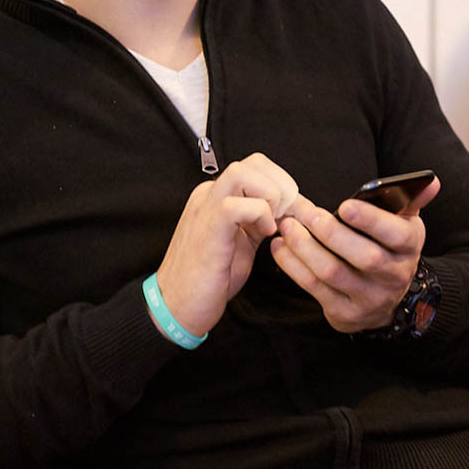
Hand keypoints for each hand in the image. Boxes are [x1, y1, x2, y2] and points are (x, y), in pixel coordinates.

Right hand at [154, 154, 306, 338]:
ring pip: (242, 172)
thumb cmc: (210, 279)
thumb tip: (291, 210)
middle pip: (252, 162)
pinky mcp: (208, 228)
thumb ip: (261, 221)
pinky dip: (260, 215)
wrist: (177, 306)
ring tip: (273, 222)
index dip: (281, 183)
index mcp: (217, 197)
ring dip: (270, 195)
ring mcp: (206, 208)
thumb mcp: (243, 242)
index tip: (290, 212)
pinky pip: (236, 204)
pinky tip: (264, 235)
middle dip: (281, 184)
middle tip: (286, 215)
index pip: (256, 167)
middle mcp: (209, 195)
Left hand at [270, 176, 441, 332]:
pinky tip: (280, 248)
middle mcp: (394, 276)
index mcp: (409, 248)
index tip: (345, 206)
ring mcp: (369, 298)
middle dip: (331, 233)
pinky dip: (293, 266)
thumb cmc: (388, 250)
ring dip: (305, 248)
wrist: (386, 300)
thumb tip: (430, 181)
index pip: (397, 235)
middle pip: (364, 256)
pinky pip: (314, 288)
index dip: (371, 220)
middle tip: (306, 214)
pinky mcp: (345, 313)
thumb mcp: (404, 226)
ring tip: (287, 227)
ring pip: (333, 272)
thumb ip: (410, 200)